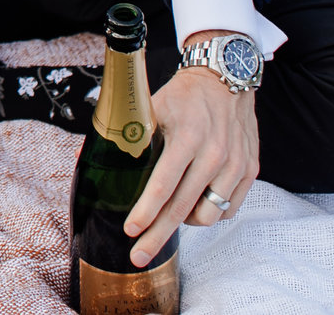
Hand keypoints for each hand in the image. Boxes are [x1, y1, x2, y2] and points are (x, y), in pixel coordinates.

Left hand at [123, 41, 259, 266]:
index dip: (146, 211)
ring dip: (184, 223)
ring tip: (166, 218)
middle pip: (183, 208)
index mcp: (188, 138)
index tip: (130, 229)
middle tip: (139, 255)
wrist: (225, 79)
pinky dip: (208, 214)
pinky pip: (228, 209)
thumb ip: (124, 135)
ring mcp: (236, 165)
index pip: (164, 184)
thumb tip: (83, 155)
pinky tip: (192, 207)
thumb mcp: (150, 107)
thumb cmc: (183, 96)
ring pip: (208, 215)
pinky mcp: (250, 171)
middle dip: (158, 235)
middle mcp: (215, 155)